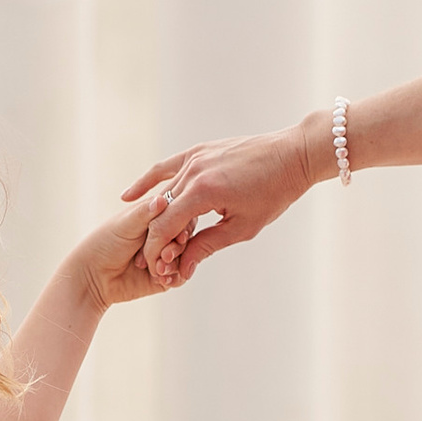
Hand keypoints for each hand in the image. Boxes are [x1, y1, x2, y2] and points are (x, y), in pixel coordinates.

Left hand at [69, 191, 177, 313]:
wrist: (93, 275)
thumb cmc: (104, 242)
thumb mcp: (125, 224)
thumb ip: (145, 213)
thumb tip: (161, 200)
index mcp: (156, 216)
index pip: (180, 215)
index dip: (182, 225)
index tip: (179, 234)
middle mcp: (163, 235)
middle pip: (185, 238)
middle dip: (178, 247)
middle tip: (166, 255)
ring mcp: (165, 256)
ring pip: (185, 258)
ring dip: (175, 263)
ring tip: (159, 269)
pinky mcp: (165, 276)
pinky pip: (179, 277)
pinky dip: (173, 277)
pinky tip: (162, 279)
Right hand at [125, 124, 312, 286]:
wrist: (292, 154)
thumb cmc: (274, 193)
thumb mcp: (243, 227)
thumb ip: (208, 245)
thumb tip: (183, 268)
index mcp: (204, 192)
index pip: (165, 227)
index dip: (156, 251)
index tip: (154, 270)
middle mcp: (193, 171)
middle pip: (160, 212)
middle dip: (155, 240)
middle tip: (151, 263)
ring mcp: (194, 158)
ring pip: (162, 192)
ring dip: (154, 218)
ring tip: (143, 241)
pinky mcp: (198, 150)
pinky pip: (165, 167)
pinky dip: (147, 182)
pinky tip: (129, 196)